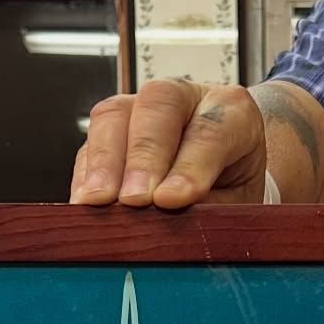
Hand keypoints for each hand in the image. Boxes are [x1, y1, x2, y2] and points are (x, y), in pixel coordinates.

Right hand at [70, 79, 266, 208]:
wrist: (223, 171)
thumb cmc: (232, 187)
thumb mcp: (237, 202)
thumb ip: (211, 208)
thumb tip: (168, 225)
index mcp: (232, 110)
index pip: (211, 129)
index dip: (191, 166)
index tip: (171, 200)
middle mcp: (185, 97)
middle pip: (159, 105)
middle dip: (144, 156)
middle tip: (135, 200)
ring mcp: (142, 106)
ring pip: (115, 114)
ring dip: (105, 160)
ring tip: (100, 200)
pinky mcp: (110, 128)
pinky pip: (90, 140)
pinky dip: (86, 173)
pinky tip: (86, 201)